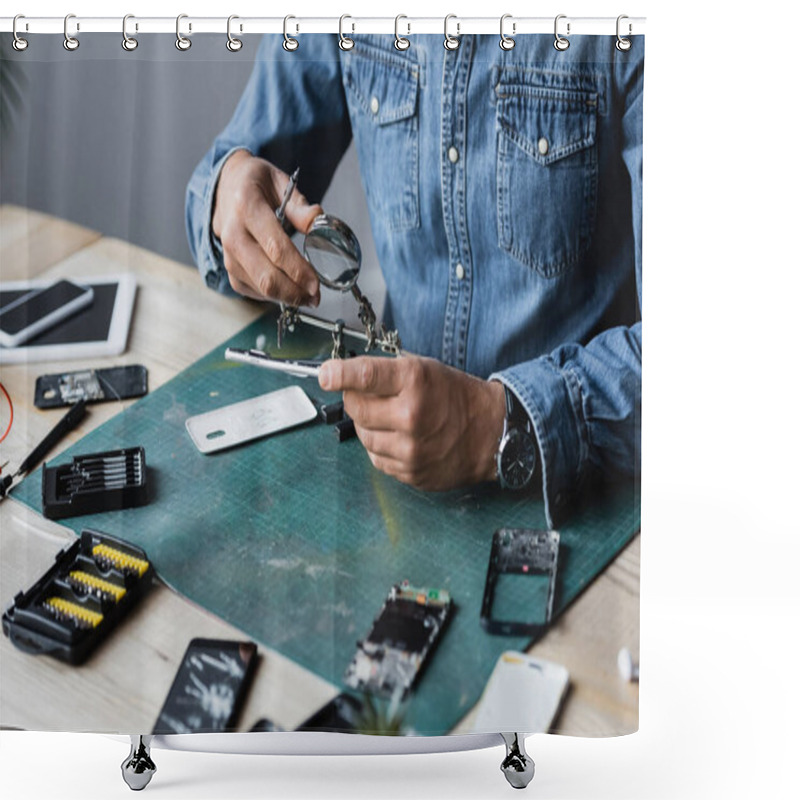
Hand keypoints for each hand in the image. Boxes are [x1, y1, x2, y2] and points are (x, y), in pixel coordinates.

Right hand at [212, 150, 321, 305]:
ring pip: (260, 288)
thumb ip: (300, 207)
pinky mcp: (230, 270)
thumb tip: (318, 219)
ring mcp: (228, 255)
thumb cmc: (256, 186)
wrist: (226, 188)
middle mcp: (233, 233)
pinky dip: (274, 296)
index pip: (275, 248)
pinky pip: (253, 291)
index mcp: (247, 207)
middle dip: (295, 292)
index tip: (316, 283)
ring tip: (307, 296)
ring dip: (287, 297)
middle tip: (315, 297)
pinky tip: (288, 290)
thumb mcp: (280, 183)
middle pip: (266, 276)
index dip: (298, 270)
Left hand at [318, 355, 505, 490]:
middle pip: (356, 408)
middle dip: (356, 399)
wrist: (489, 433)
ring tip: (392, 417)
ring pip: (363, 435)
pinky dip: (381, 445)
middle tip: (368, 394)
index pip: (366, 376)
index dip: (340, 375)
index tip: (325, 375)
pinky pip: (376, 457)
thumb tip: (341, 375)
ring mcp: (410, 448)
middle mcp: (412, 416)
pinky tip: (400, 437)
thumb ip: (385, 372)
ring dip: (368, 424)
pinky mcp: (410, 472)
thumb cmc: (455, 397)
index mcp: (416, 382)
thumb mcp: (425, 369)